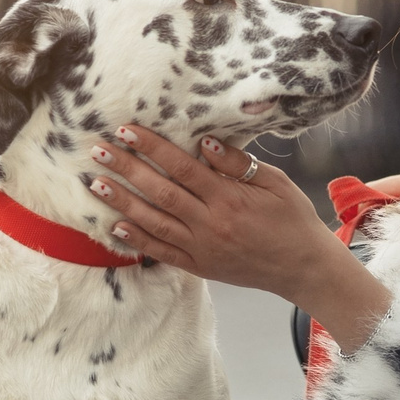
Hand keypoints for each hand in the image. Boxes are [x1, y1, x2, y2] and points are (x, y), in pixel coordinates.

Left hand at [86, 127, 392, 348]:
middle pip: (159, 192)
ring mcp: (201, 248)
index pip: (181, 167)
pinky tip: (114, 227)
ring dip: (122, 202)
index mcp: (229, 199)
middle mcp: (210, 224)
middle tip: (98, 150)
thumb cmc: (292, 219)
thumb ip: (237, 164)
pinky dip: (137, 240)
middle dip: (126, 169)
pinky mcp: (199, 266)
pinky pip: (162, 252)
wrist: (303, 267)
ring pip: (153, 222)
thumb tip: (204, 142)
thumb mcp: (274, 182)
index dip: (152, 148)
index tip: (126, 131)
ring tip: (96, 183)